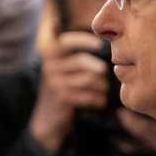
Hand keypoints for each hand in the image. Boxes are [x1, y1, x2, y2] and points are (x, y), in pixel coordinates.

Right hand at [30, 30, 110, 152]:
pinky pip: (87, 95)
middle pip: (82, 61)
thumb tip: (107, 40)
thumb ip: (76, 52)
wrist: (49, 115)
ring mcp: (55, 82)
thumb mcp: (63, 66)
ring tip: (104, 89)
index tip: (100, 45)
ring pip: (88, 79)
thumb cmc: (64, 85)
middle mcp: (51, 65)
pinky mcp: (61, 98)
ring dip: (101, 85)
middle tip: (105, 73)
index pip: (68, 41)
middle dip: (98, 68)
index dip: (85, 41)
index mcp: (51, 52)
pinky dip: (98, 98)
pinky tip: (101, 101)